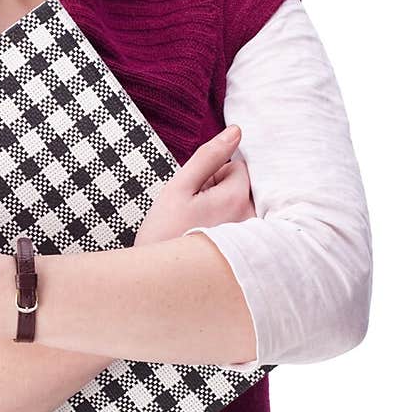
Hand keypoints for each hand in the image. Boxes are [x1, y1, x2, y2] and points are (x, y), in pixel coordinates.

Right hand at [133, 126, 256, 246]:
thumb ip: (209, 156)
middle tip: (194, 212)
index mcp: (237, 199)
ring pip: (241, 207)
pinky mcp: (247, 254)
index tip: (196, 193)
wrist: (158, 280)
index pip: (238, 168)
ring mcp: (251, 240)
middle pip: (243, 188)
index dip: (214, 174)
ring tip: (198, 227)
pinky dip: (227, 228)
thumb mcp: (180, 188)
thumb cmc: (164, 233)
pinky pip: (242, 228)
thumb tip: (236, 131)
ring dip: (223, 210)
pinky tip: (206, 240)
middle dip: (220, 192)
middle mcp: (252, 219)